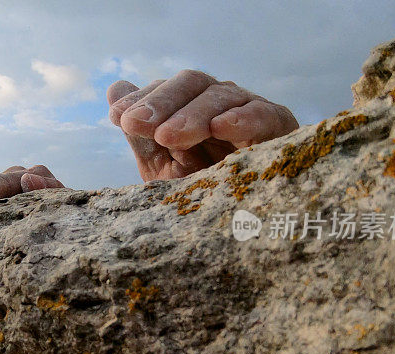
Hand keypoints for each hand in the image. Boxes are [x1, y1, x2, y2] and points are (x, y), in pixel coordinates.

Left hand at [107, 70, 298, 181]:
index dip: (142, 99)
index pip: (165, 90)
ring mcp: (247, 109)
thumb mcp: (164, 169)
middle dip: (161, 103)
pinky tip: (221, 128)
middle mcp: (217, 103)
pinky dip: (243, 118)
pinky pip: (263, 114)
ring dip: (192, 115)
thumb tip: (116, 89)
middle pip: (191, 84)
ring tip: (168, 135)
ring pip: (220, 96)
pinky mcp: (278, 125)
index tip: (118, 118)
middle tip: (135, 123)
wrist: (240, 227)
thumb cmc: (200, 197)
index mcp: (188, 109)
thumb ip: (141, 135)